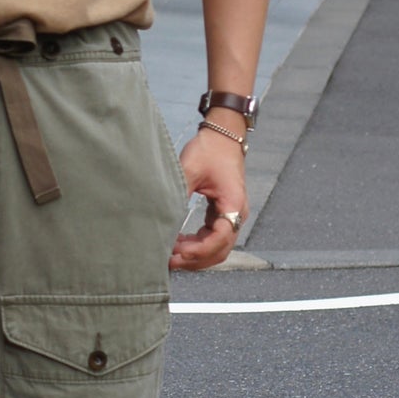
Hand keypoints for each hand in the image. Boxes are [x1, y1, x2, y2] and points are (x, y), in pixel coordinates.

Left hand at [170, 127, 247, 272]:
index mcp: (233, 204)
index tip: (178, 251)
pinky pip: (212, 238)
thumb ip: (179, 193)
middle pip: (221, 250)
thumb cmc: (210, 149)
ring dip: (196, 255)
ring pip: (217, 248)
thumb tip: (162, 216)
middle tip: (170, 261)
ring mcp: (231, 215)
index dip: (199, 249)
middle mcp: (236, 213)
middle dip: (196, 259)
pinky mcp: (222, 213)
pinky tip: (178, 244)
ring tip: (172, 256)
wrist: (222, 136)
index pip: (221, 238)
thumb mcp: (190, 169)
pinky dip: (197, 245)